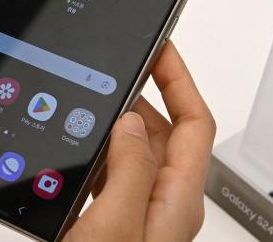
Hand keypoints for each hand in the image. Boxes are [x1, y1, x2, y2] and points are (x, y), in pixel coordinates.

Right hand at [65, 41, 216, 241]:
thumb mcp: (116, 224)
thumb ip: (129, 169)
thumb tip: (130, 122)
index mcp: (177, 201)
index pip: (194, 123)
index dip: (180, 80)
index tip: (160, 48)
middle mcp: (163, 207)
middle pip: (165, 134)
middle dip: (143, 95)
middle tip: (119, 67)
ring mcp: (139, 217)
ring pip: (135, 154)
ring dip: (117, 124)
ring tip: (93, 98)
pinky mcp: (114, 226)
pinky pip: (113, 176)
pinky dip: (99, 152)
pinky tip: (78, 148)